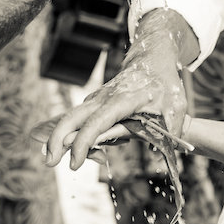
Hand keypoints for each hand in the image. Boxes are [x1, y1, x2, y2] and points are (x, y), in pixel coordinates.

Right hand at [40, 21, 188, 168]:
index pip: (95, 123)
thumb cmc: (164, 83)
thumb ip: (170, 132)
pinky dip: (74, 135)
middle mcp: (102, 99)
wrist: (152, 59)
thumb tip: (160, 156)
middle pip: (70, 118)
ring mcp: (96, 100)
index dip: (82, 144)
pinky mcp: (95, 103)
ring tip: (66, 161)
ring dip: (61, 140)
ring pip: (71, 119)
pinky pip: (80, 120)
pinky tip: (88, 152)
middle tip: (47, 163)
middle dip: (55, 140)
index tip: (74, 164)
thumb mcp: (175, 107)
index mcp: (120, 101)